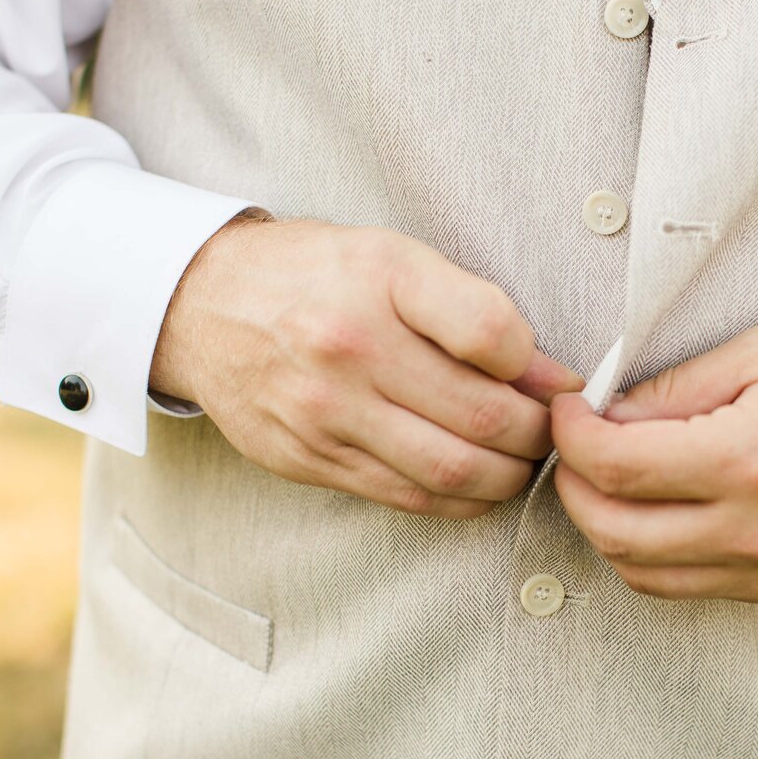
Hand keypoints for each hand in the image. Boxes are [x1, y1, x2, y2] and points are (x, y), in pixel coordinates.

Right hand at [151, 215, 582, 515]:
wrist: (203, 305)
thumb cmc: (314, 276)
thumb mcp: (393, 258)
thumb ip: (473, 310)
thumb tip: (550, 376)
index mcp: (380, 279)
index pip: (492, 334)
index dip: (540, 367)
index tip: (554, 379)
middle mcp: (350, 346)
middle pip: (483, 416)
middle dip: (538, 435)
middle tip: (551, 433)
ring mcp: (325, 411)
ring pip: (451, 469)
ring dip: (507, 477)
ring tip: (519, 461)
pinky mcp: (309, 459)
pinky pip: (407, 498)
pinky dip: (459, 500)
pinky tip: (475, 483)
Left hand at [551, 317, 757, 602]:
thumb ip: (679, 386)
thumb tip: (608, 411)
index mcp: (752, 459)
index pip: (617, 467)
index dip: (573, 435)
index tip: (568, 407)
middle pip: (613, 533)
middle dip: (574, 486)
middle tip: (576, 443)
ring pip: (642, 574)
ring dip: (606, 528)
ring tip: (609, 477)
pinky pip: (689, 587)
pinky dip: (652, 554)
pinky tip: (657, 509)